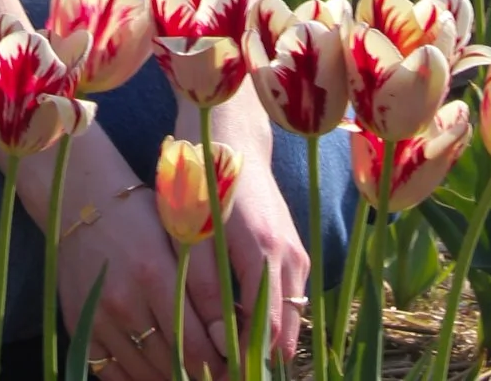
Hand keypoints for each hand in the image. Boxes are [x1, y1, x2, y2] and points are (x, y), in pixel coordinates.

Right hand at [59, 186, 219, 380]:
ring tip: (188, 370)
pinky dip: (136, 379)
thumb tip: (230, 330)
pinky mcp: (79, 325)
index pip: (195, 342)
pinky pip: (110, 373)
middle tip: (216, 370)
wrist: (81, 200)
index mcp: (153, 273)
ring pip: (144, 372)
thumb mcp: (177, 233)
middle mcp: (123, 300)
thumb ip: (205, 281)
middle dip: (199, 371)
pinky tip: (154, 371)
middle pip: (172, 362)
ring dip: (171, 377)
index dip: (218, 362)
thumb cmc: (139, 214)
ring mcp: (98, 316)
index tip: (232, 363)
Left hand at [186, 153, 309, 369]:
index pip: (269, 334)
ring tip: (224, 348)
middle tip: (220, 369)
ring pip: (288, 317)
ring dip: (262, 338)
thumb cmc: (203, 182)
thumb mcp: (193, 234)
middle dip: (256, 357)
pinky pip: (286, 298)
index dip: (246, 362)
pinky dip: (267, 316)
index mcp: (266, 255)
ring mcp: (297, 254)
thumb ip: (206, 290)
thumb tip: (219, 345)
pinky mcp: (293, 250)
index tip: (220, 376)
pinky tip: (234, 317)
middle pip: (285, 333)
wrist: (232, 134)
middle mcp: (291, 259)